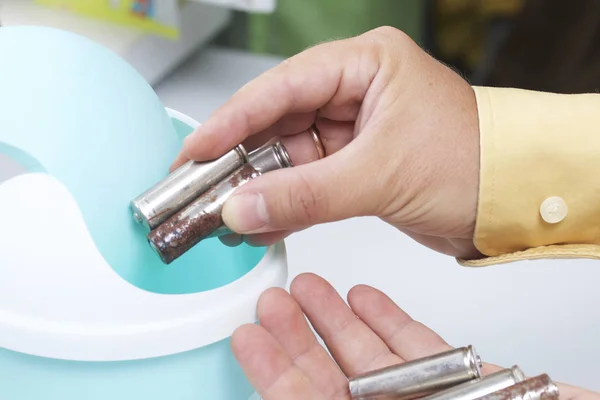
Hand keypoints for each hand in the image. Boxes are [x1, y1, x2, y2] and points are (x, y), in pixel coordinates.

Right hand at [171, 26, 480, 258]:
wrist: (511, 201)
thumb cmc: (474, 163)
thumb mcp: (380, 175)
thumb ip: (305, 194)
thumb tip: (241, 207)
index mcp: (366, 64)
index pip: (282, 87)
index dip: (232, 120)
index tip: (195, 150)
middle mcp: (355, 90)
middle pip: (277, 121)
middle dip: (240, 160)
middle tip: (200, 188)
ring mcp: (352, 129)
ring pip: (288, 156)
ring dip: (259, 188)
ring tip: (224, 214)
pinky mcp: (354, 164)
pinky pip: (306, 181)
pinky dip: (284, 204)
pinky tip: (259, 223)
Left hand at [231, 273, 598, 399]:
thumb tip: (286, 397)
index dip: (274, 376)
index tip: (249, 337)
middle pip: (334, 381)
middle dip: (299, 338)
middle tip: (273, 300)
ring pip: (374, 361)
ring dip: (338, 320)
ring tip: (311, 286)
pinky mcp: (465, 385)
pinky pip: (420, 352)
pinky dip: (390, 321)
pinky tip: (366, 296)